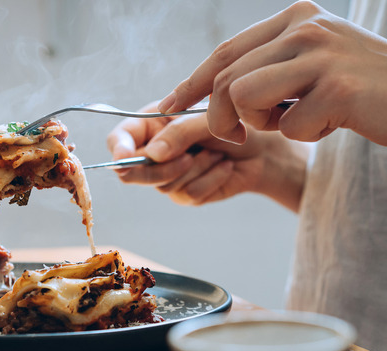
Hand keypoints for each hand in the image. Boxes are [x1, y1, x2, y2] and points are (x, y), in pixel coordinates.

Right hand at [107, 102, 307, 208]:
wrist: (268, 150)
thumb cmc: (239, 124)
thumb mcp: (208, 120)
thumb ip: (178, 134)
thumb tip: (152, 155)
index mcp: (153, 123)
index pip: (121, 138)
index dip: (119, 149)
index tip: (123, 157)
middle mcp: (156, 149)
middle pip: (135, 169)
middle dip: (163, 167)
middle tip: (188, 157)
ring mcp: (169, 174)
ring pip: (164, 184)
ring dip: (196, 169)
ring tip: (217, 154)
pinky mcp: (186, 193)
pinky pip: (187, 194)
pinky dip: (210, 180)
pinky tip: (224, 168)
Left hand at [157, 0, 386, 173]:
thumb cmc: (363, 89)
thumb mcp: (312, 63)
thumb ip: (269, 66)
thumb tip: (212, 90)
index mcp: (295, 17)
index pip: (225, 52)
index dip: (191, 83)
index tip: (167, 107)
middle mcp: (304, 27)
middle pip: (225, 79)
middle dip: (219, 118)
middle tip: (241, 136)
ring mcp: (321, 54)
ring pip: (243, 98)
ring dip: (262, 125)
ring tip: (296, 121)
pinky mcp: (336, 88)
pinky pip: (288, 128)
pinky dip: (303, 136)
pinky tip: (332, 124)